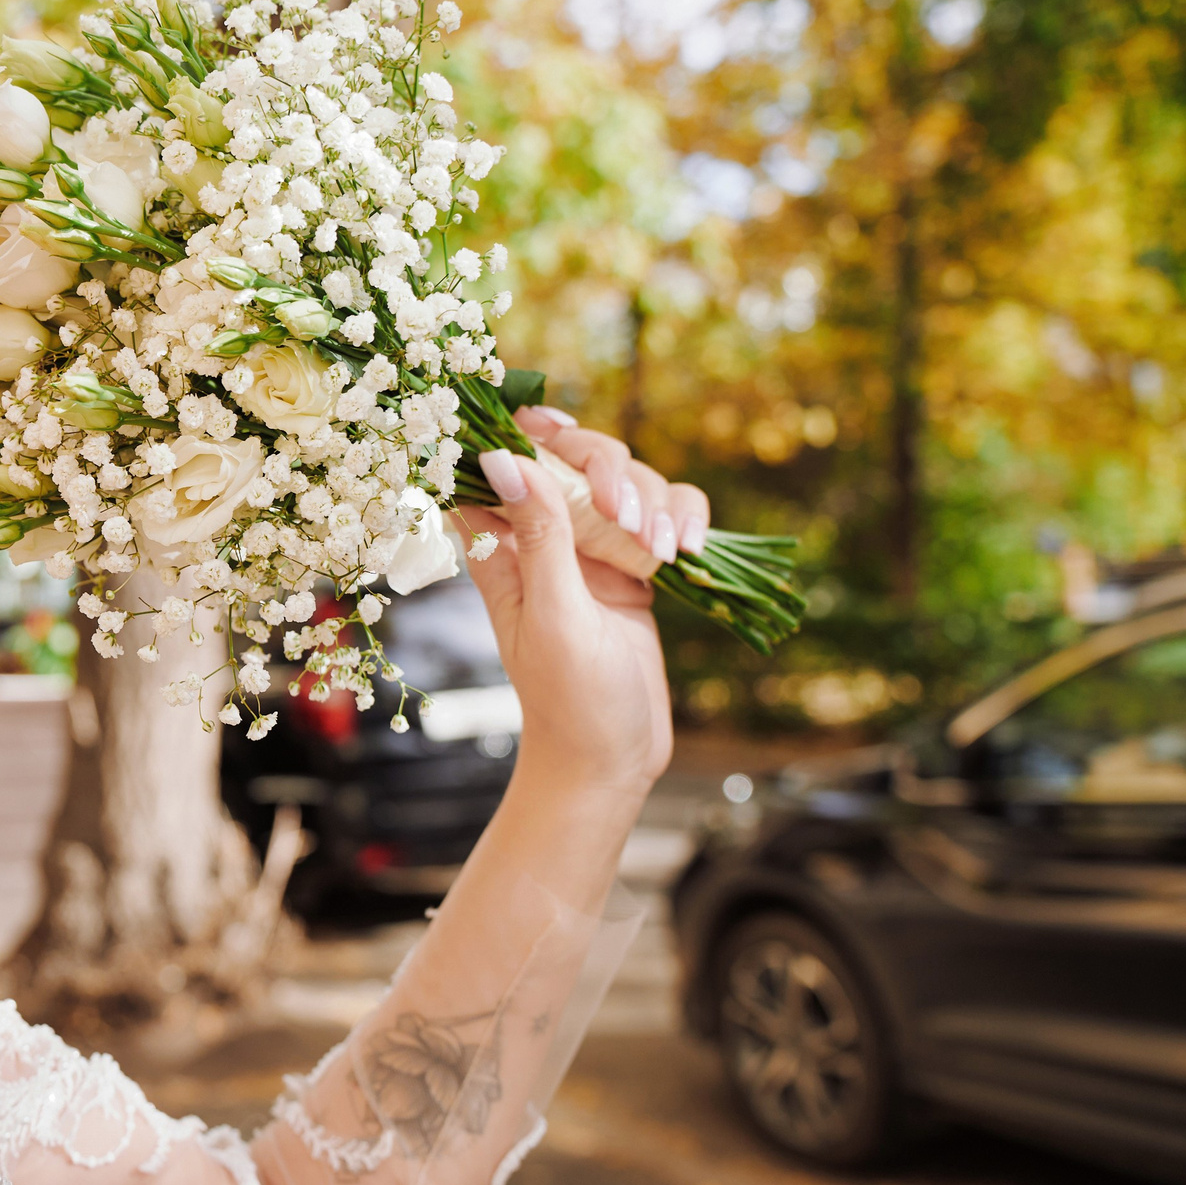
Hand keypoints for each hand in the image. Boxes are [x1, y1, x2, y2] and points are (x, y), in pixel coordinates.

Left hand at [454, 410, 702, 796]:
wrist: (612, 758)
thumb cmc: (568, 698)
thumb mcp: (553, 614)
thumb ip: (537, 535)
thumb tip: (505, 456)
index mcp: (502, 544)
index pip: (499, 460)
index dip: (520, 427)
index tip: (554, 426)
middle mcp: (544, 536)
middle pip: (574, 456)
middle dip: (606, 469)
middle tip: (624, 515)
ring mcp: (593, 548)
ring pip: (627, 479)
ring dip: (653, 501)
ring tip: (662, 552)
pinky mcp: (636, 565)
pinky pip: (665, 513)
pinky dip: (683, 519)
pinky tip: (687, 553)